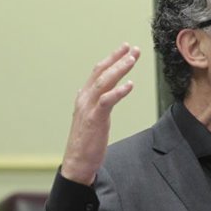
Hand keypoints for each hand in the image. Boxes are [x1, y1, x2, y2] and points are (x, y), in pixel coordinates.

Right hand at [60, 44, 139, 184]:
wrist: (77, 162)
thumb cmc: (86, 142)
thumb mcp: (89, 117)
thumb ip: (92, 103)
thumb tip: (91, 92)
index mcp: (84, 97)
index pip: (98, 72)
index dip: (112, 58)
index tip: (125, 48)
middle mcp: (84, 98)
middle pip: (101, 72)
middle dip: (118, 58)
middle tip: (134, 49)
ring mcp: (88, 108)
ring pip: (103, 82)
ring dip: (119, 69)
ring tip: (132, 59)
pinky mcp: (94, 119)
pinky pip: (107, 101)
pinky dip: (118, 91)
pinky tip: (129, 85)